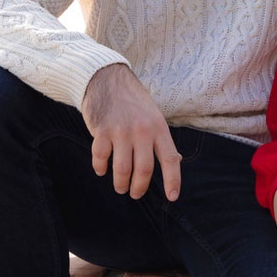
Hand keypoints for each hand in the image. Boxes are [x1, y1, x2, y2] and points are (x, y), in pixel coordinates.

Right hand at [81, 64, 180, 200]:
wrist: (107, 80)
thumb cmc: (133, 102)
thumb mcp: (154, 116)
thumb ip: (161, 138)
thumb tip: (175, 161)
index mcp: (159, 128)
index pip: (170, 159)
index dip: (172, 181)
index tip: (172, 197)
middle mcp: (142, 130)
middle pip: (144, 169)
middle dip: (139, 187)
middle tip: (135, 193)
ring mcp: (121, 130)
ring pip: (122, 169)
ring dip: (120, 183)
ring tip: (120, 187)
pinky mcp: (102, 131)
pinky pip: (101, 158)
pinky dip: (100, 168)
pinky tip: (102, 170)